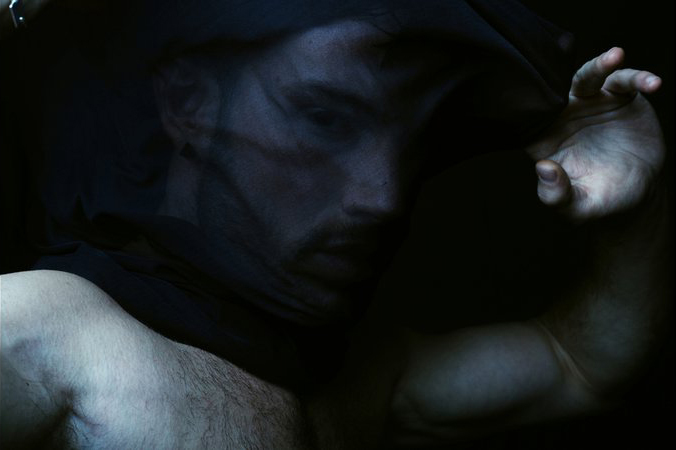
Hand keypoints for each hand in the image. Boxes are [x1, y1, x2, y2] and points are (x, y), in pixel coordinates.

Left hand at [525, 47, 665, 220]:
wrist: (635, 195)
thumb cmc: (597, 201)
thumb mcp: (576, 207)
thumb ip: (556, 194)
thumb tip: (543, 168)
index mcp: (544, 138)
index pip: (529, 117)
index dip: (529, 104)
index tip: (536, 95)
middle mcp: (563, 116)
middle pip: (556, 88)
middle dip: (559, 72)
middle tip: (567, 61)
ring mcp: (591, 103)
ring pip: (590, 76)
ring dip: (602, 63)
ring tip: (617, 55)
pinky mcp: (620, 98)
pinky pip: (626, 81)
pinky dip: (640, 78)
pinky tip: (654, 83)